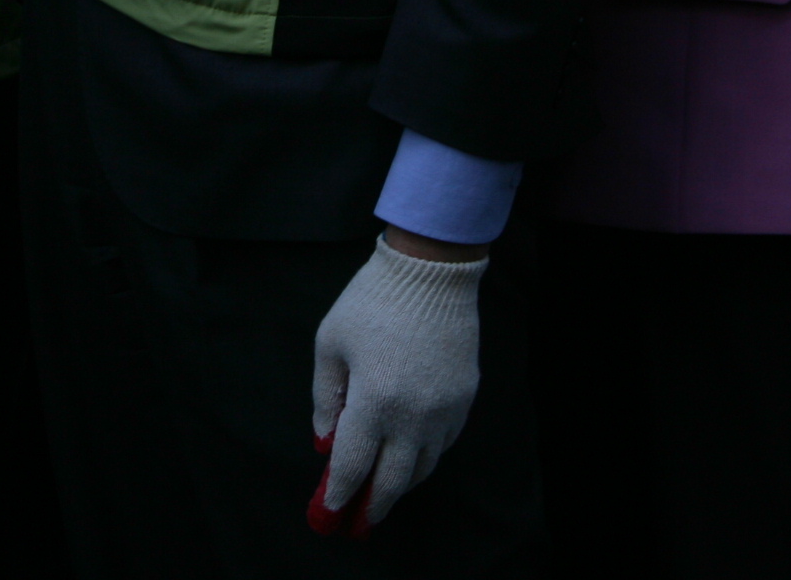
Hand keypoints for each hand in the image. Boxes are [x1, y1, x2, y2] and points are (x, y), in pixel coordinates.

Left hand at [308, 236, 484, 535]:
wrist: (431, 271)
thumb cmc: (371, 301)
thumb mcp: (330, 343)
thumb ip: (325, 396)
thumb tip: (325, 439)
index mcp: (374, 400)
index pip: (355, 464)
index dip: (341, 492)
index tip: (333, 508)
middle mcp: (413, 414)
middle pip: (394, 480)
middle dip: (375, 504)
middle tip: (361, 519)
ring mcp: (444, 410)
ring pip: (424, 467)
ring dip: (402, 483)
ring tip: (385, 490)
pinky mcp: (465, 399)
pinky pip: (444, 442)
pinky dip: (425, 455)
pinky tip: (411, 453)